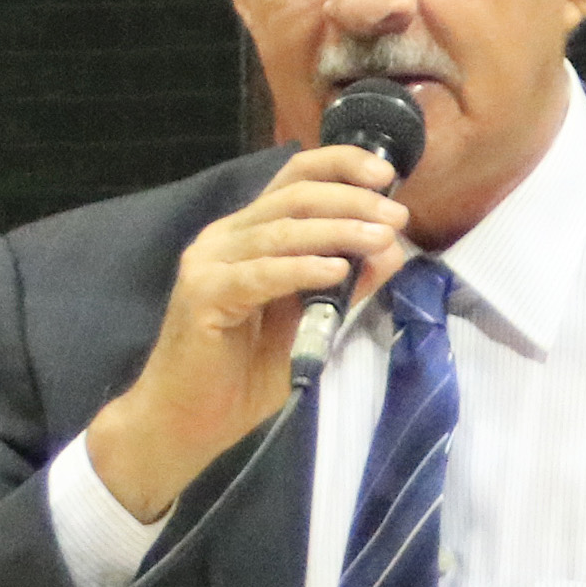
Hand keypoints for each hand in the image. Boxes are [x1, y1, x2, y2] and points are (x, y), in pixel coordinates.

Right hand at [81, 143, 408, 523]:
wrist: (190, 421)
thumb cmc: (248, 371)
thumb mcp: (314, 319)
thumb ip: (349, 282)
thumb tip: (392, 246)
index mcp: (249, 233)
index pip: (295, 177)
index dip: (340, 165)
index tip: (386, 172)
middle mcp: (225, 238)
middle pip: (294, 196)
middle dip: (352, 200)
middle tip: (395, 215)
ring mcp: (208, 264)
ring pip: (280, 230)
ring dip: (337, 230)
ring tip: (380, 237)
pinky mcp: (201, 296)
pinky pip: (258, 274)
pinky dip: (301, 269)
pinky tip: (336, 271)